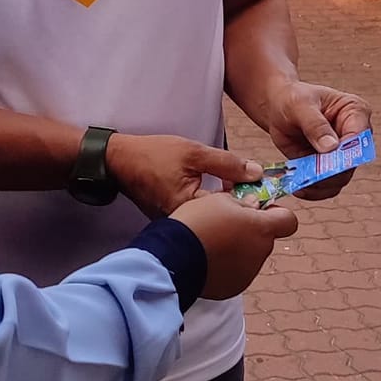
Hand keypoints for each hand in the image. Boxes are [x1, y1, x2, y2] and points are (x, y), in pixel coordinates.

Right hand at [106, 134, 259, 219]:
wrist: (119, 162)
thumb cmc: (153, 155)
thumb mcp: (193, 153)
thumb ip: (226, 163)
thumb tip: (256, 173)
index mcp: (191, 208)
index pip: (233, 211)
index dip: (251, 198)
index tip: (261, 186)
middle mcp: (185, 225)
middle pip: (226, 223)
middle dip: (242, 205)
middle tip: (250, 185)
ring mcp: (180, 227)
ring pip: (216, 223)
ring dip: (229, 208)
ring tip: (233, 187)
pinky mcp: (176, 225)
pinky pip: (204, 222)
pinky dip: (214, 210)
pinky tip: (218, 194)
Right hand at [171, 193, 298, 299]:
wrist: (173, 257)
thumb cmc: (197, 223)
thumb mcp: (219, 200)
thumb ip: (244, 203)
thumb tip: (254, 206)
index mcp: (261, 229)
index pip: (289, 221)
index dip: (278, 214)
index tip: (261, 210)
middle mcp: (260, 253)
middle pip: (265, 239)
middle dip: (251, 231)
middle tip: (226, 224)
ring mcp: (248, 273)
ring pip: (251, 256)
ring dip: (239, 249)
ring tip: (212, 243)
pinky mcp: (233, 287)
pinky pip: (236, 272)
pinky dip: (227, 266)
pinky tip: (208, 259)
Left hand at [260, 81, 371, 200]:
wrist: (278, 108)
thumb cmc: (291, 99)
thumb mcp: (299, 106)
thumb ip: (315, 124)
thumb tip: (331, 147)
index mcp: (355, 112)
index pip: (359, 136)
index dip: (346, 152)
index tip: (327, 161)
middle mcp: (355, 135)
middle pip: (351, 162)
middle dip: (331, 173)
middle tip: (310, 177)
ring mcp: (343, 154)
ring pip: (340, 178)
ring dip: (321, 185)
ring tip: (301, 184)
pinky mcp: (329, 167)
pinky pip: (328, 186)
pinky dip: (315, 191)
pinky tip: (299, 187)